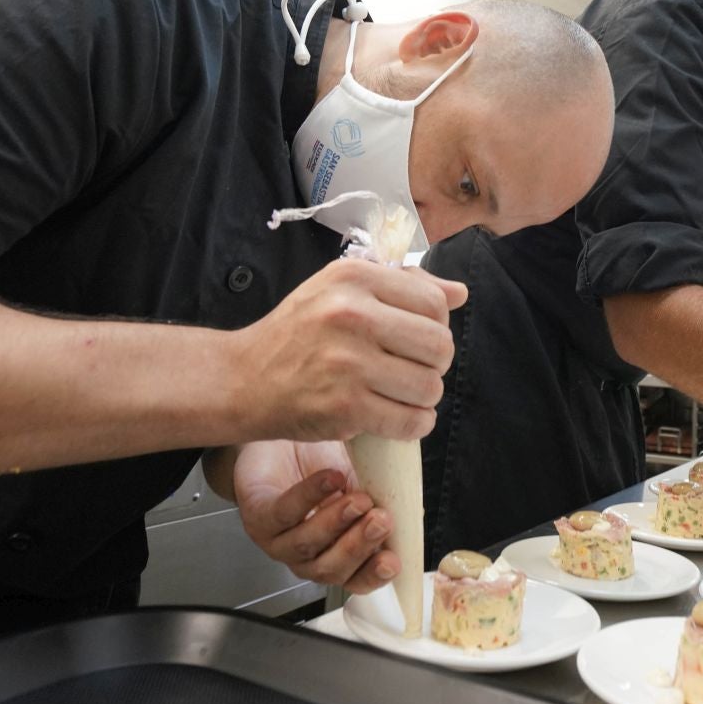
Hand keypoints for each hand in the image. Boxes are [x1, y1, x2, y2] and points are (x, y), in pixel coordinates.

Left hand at [229, 440, 397, 592]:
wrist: (283, 439)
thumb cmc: (324, 465)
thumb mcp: (363, 481)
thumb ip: (384, 500)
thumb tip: (412, 511)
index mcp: (338, 553)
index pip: (358, 579)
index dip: (375, 575)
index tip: (393, 561)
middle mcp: (308, 555)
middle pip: (332, 569)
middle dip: (360, 546)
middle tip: (382, 520)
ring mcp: (280, 541)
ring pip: (307, 546)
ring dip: (336, 523)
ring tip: (358, 498)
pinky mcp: (258, 517)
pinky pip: (284, 514)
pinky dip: (309, 497)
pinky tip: (330, 479)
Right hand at [232, 259, 467, 440]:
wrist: (243, 379)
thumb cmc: (297, 334)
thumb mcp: (340, 290)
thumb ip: (402, 286)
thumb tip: (459, 292)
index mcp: (353, 278)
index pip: (434, 303)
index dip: (437, 326)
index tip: (417, 340)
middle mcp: (352, 315)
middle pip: (440, 345)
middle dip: (436, 365)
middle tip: (412, 370)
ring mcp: (348, 362)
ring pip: (430, 386)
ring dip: (424, 398)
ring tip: (401, 394)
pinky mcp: (345, 406)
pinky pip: (410, 421)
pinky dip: (413, 425)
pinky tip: (397, 417)